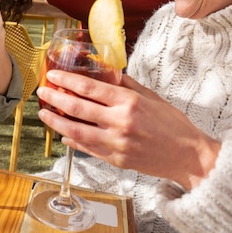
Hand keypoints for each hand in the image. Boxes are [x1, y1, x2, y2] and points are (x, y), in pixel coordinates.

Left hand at [37, 71, 220, 189]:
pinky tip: (63, 135)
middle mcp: (120, 122)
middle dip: (55, 98)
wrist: (189, 157)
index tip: (53, 76)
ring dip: (56, 121)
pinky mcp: (115, 160)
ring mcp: (116, 143)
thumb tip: (105, 73)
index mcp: (129, 103)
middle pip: (77, 108)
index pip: (89, 88)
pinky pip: (87, 149)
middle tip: (42, 92)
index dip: (67, 80)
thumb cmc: (173, 125)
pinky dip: (72, 141)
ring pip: (76, 131)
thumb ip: (126, 85)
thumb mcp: (151, 97)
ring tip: (44, 113)